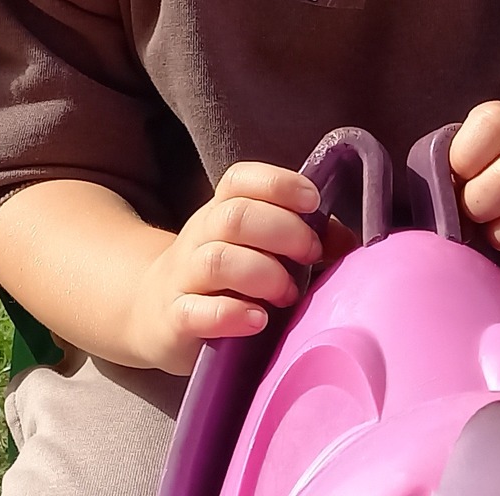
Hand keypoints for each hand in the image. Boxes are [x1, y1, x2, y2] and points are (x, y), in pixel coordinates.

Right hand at [129, 162, 320, 375]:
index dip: (278, 184)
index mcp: (221, 211)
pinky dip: (231, 314)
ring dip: (262, 273)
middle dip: (282, 231)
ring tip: (288, 294)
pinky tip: (258, 320)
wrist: (151, 310)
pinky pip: (196, 312)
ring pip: (217, 260)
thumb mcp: (257, 249)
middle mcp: (200, 237)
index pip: (240, 180)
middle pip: (235, 216)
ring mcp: (183, 277)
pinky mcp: (174, 319)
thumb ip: (302, 239)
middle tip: (310, 254)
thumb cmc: (225, 278)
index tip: (313, 202)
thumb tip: (349, 242)